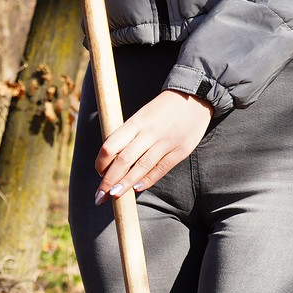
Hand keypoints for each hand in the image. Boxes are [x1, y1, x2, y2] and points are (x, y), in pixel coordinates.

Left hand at [94, 91, 211, 202]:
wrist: (194, 96)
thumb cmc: (162, 109)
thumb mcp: (141, 116)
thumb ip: (128, 135)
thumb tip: (112, 160)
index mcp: (135, 122)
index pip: (110, 146)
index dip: (101, 163)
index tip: (98, 172)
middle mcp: (148, 133)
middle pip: (123, 160)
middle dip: (108, 181)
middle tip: (99, 196)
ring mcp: (165, 142)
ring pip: (141, 167)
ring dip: (125, 184)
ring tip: (114, 196)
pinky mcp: (180, 150)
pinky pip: (160, 169)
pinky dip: (147, 180)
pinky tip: (137, 188)